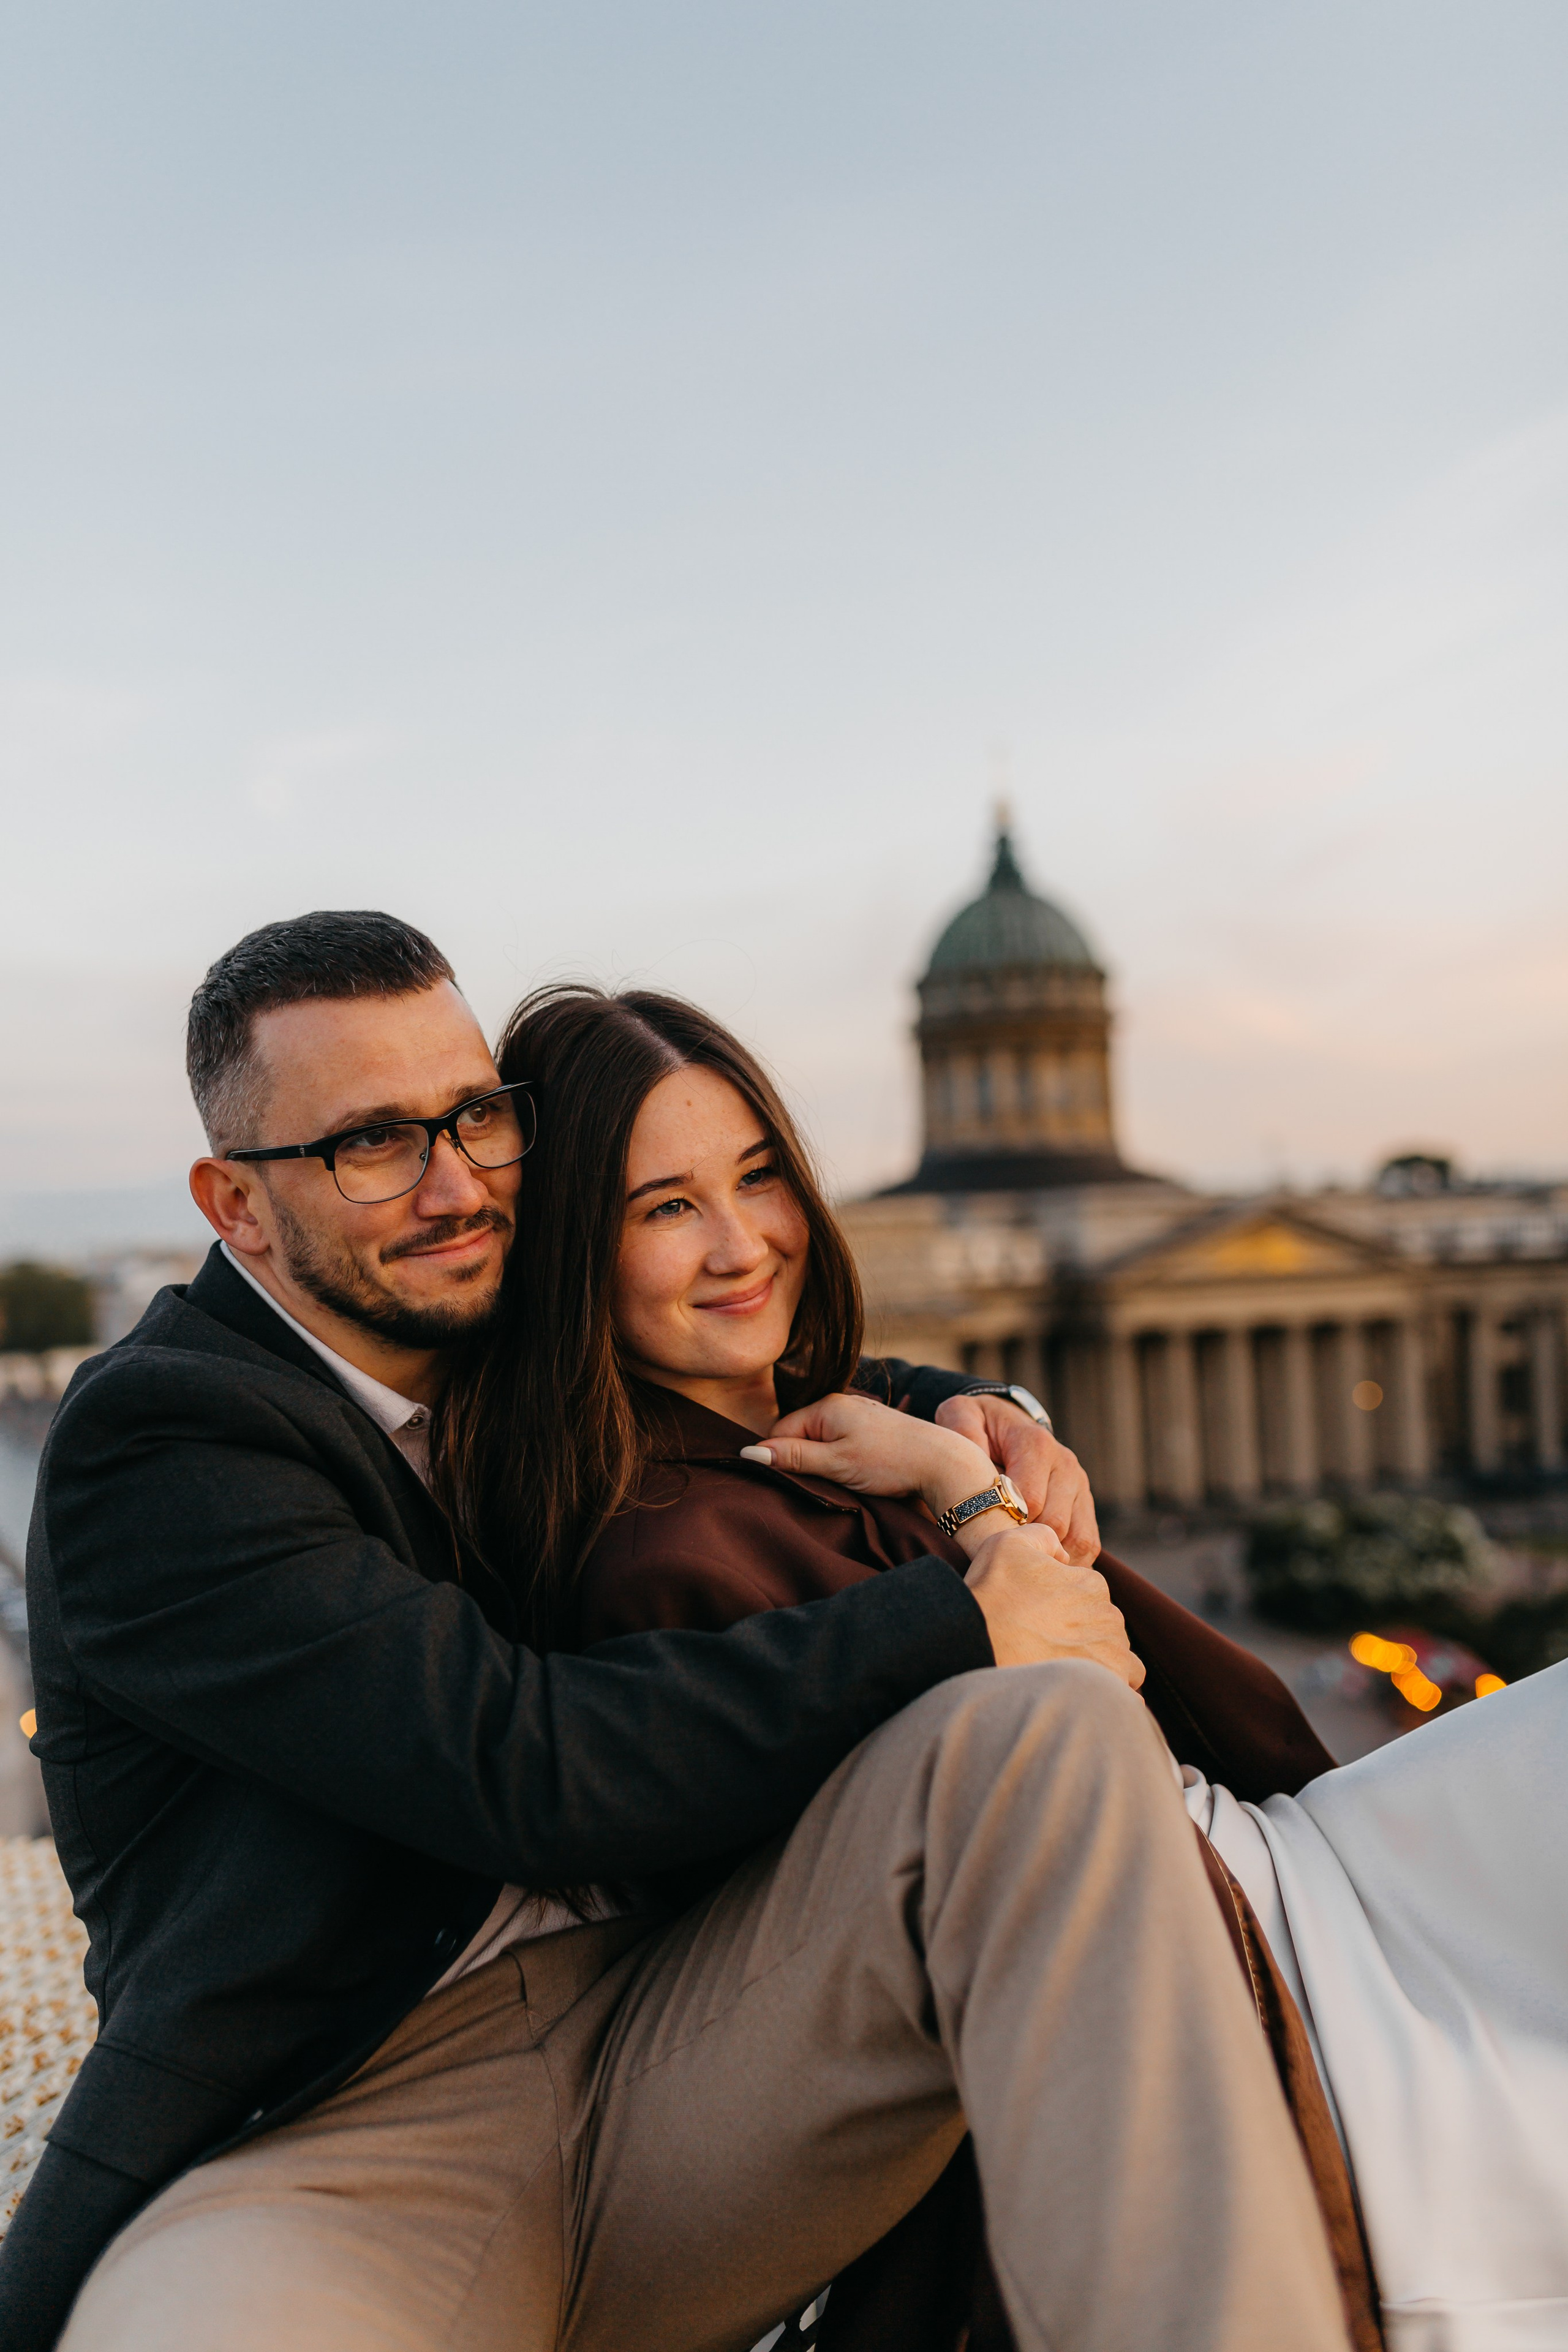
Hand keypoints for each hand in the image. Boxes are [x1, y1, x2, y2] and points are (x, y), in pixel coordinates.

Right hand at [756, 1392, 1000, 1528]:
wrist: (944, 1462)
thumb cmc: (890, 1461)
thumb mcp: (835, 1463)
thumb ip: (792, 1457)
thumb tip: (750, 1452)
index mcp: (826, 1406)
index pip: (779, 1432)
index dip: (779, 1460)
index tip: (791, 1483)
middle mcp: (841, 1403)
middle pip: (800, 1436)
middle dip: (803, 1462)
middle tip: (821, 1485)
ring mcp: (859, 1415)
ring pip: (822, 1442)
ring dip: (824, 1464)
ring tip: (844, 1480)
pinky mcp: (874, 1428)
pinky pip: (842, 1443)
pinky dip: (842, 1460)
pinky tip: (859, 1475)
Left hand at [935, 1395, 1099, 1564]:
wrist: (1003, 1423)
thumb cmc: (977, 1427)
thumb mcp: (961, 1415)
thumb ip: (961, 1429)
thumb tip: (971, 1455)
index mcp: (1037, 1444)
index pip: (1031, 1500)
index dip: (1007, 1526)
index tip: (983, 1539)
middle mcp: (1065, 1464)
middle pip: (1054, 1524)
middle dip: (1026, 1545)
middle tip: (998, 1560)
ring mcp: (1079, 1485)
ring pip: (1077, 1539)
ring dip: (1050, 1559)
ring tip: (1020, 1571)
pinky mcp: (1085, 1504)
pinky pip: (1088, 1543)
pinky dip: (1068, 1563)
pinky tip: (1041, 1570)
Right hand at [963, 1529, 1143, 1688]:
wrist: (978, 1642)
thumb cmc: (991, 1593)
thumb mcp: (1009, 1542)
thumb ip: (1043, 1537)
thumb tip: (1062, 1553)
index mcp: (1091, 1584)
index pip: (1090, 1596)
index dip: (1066, 1606)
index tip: (1041, 1618)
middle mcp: (1109, 1618)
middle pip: (1104, 1628)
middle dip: (1085, 1636)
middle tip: (1048, 1646)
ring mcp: (1112, 1655)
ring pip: (1120, 1660)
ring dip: (1104, 1665)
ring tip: (1068, 1673)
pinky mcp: (1109, 1687)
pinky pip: (1125, 1695)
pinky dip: (1111, 1694)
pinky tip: (1085, 1697)